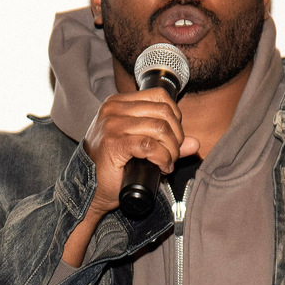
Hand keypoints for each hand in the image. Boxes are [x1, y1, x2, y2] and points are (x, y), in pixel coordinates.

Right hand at [82, 88, 199, 218]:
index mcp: (118, 103)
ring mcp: (112, 126)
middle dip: (176, 135)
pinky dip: (163, 158)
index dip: (175, 116)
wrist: (90, 189)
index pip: (160, 96)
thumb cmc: (113, 167)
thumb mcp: (141, 148)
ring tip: (167, 162)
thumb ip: (166, 142)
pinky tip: (162, 167)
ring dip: (171, 149)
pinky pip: (149, 145)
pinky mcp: (113, 144)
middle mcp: (113, 110)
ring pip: (159, 128)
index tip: (174, 136)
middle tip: (172, 154)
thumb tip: (195, 143)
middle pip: (163, 112)